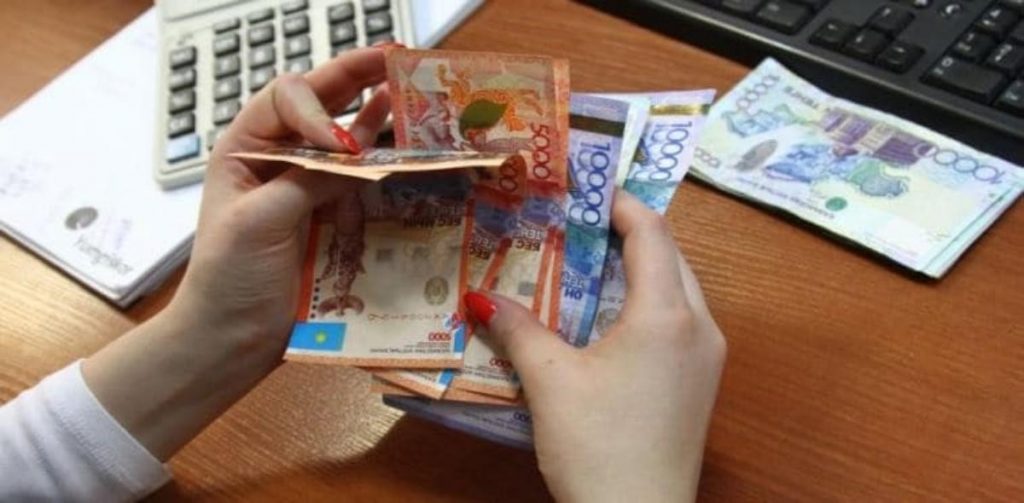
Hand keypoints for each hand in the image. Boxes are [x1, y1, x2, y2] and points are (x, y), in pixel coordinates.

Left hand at [83, 48, 391, 459]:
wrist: (231, 342)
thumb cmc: (226, 281)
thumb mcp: (256, 224)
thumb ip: (303, 184)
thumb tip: (356, 157)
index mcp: (247, 149)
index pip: (286, 99)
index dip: (318, 108)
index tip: (341, 144)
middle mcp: (282, 159)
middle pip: (323, 105)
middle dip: (358, 80)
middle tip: (398, 59)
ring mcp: (312, 189)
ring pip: (352, 138)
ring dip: (382, 115)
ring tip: (415, 93)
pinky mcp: (336, 219)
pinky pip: (367, 182)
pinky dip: (390, 161)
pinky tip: (412, 144)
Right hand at [467, 191, 725, 502]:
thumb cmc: (597, 445)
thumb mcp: (550, 382)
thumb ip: (518, 329)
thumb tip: (479, 296)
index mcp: (667, 315)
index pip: (651, 233)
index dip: (619, 203)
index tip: (585, 186)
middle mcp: (700, 327)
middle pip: (670, 256)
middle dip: (627, 233)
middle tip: (577, 222)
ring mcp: (708, 358)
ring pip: (678, 289)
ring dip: (638, 269)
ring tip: (586, 261)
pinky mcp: (702, 384)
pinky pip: (679, 322)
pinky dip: (647, 303)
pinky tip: (607, 316)